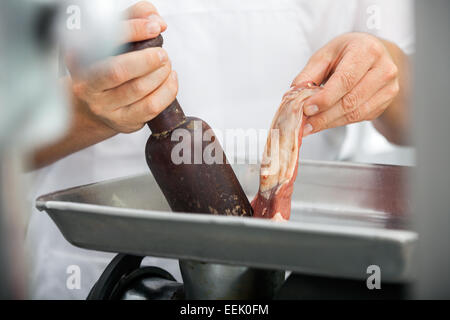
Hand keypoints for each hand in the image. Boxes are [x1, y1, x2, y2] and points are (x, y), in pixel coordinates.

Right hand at [68, 1, 177, 132]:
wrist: (94, 105)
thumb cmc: (106, 65)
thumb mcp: (113, 37)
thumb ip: (132, 18)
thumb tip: (156, 19)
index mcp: (79, 59)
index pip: (105, 42)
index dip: (133, 30)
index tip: (154, 27)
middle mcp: (87, 85)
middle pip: (119, 71)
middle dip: (148, 59)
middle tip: (162, 53)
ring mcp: (105, 107)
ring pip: (139, 90)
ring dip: (161, 74)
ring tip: (166, 64)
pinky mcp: (124, 121)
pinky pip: (151, 107)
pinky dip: (168, 90)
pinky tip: (170, 78)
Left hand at [292, 33, 399, 136]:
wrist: (374, 54)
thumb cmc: (348, 52)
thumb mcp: (326, 54)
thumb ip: (309, 74)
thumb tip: (293, 94)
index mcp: (366, 50)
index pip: (345, 80)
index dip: (325, 98)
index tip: (307, 109)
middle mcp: (383, 69)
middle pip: (350, 100)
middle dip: (324, 116)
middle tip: (305, 123)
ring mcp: (389, 87)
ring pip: (356, 113)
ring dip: (330, 122)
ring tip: (311, 125)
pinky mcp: (385, 102)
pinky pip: (360, 118)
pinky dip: (340, 122)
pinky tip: (326, 121)